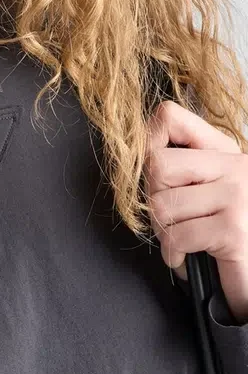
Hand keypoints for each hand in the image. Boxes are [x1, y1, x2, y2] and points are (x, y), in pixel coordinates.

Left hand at [144, 100, 247, 323]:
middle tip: (173, 217)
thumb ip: (181, 166)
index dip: (147, 140)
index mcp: (224, 151)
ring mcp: (236, 196)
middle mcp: (233, 166)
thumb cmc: (228, 232)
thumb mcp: (208, 188)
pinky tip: (188, 256)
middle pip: (156, 165)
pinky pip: (177, 236)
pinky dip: (174, 254)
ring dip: (164, 231)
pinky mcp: (234, 231)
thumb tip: (137, 154)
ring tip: (184, 239)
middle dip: (154, 198)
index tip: (151, 169)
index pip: (170, 117)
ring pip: (161, 205)